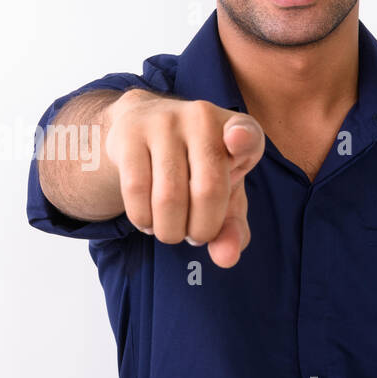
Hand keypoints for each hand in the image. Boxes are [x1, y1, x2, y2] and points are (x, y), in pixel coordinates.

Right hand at [102, 90, 265, 267]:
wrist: (144, 122)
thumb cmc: (195, 165)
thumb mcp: (223, 193)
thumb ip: (232, 227)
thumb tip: (226, 258)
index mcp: (237, 130)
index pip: (246, 134)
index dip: (243, 141)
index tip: (237, 144)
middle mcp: (202, 119)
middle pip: (206, 190)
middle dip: (201, 230)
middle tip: (195, 235)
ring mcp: (163, 123)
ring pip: (168, 196)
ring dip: (169, 230)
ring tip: (171, 230)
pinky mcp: (130, 134)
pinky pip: (135, 190)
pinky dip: (143, 219)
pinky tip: (148, 221)